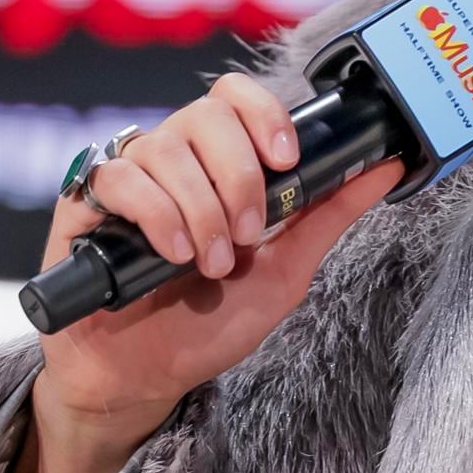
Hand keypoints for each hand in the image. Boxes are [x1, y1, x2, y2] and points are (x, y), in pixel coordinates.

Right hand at [12, 72, 403, 472]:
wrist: (143, 376)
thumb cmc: (209, 322)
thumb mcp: (284, 271)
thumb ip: (328, 216)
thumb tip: (386, 167)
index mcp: (220, 161)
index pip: (237, 95)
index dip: (263, 114)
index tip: (286, 159)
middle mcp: (174, 156)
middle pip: (207, 113)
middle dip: (239, 176)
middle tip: (248, 235)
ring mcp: (129, 175)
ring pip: (166, 148)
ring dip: (200, 209)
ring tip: (210, 262)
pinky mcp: (86, 201)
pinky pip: (119, 176)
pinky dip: (155, 214)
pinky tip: (169, 255)